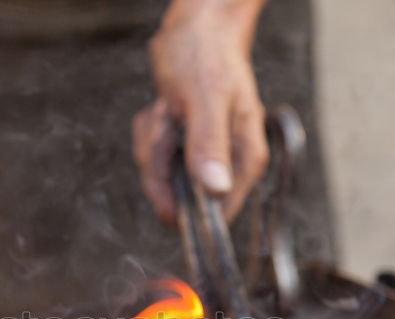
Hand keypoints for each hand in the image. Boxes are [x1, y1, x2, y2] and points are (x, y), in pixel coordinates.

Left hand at [134, 0, 268, 223]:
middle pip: (178, 199)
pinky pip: (153, 159)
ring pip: (159, 177)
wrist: (197, 28)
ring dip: (153, 142)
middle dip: (159, 159)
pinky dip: (150, 133)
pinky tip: (164, 109)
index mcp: (244, 160)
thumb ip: (210, 144)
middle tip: (169, 120)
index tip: (170, 166)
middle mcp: (226, 166)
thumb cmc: (208, 55)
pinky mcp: (183, 152)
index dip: (183, 203)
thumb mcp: (206, 97)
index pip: (215, 216)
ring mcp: (203, 160)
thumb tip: (216, 189)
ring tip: (169, 109)